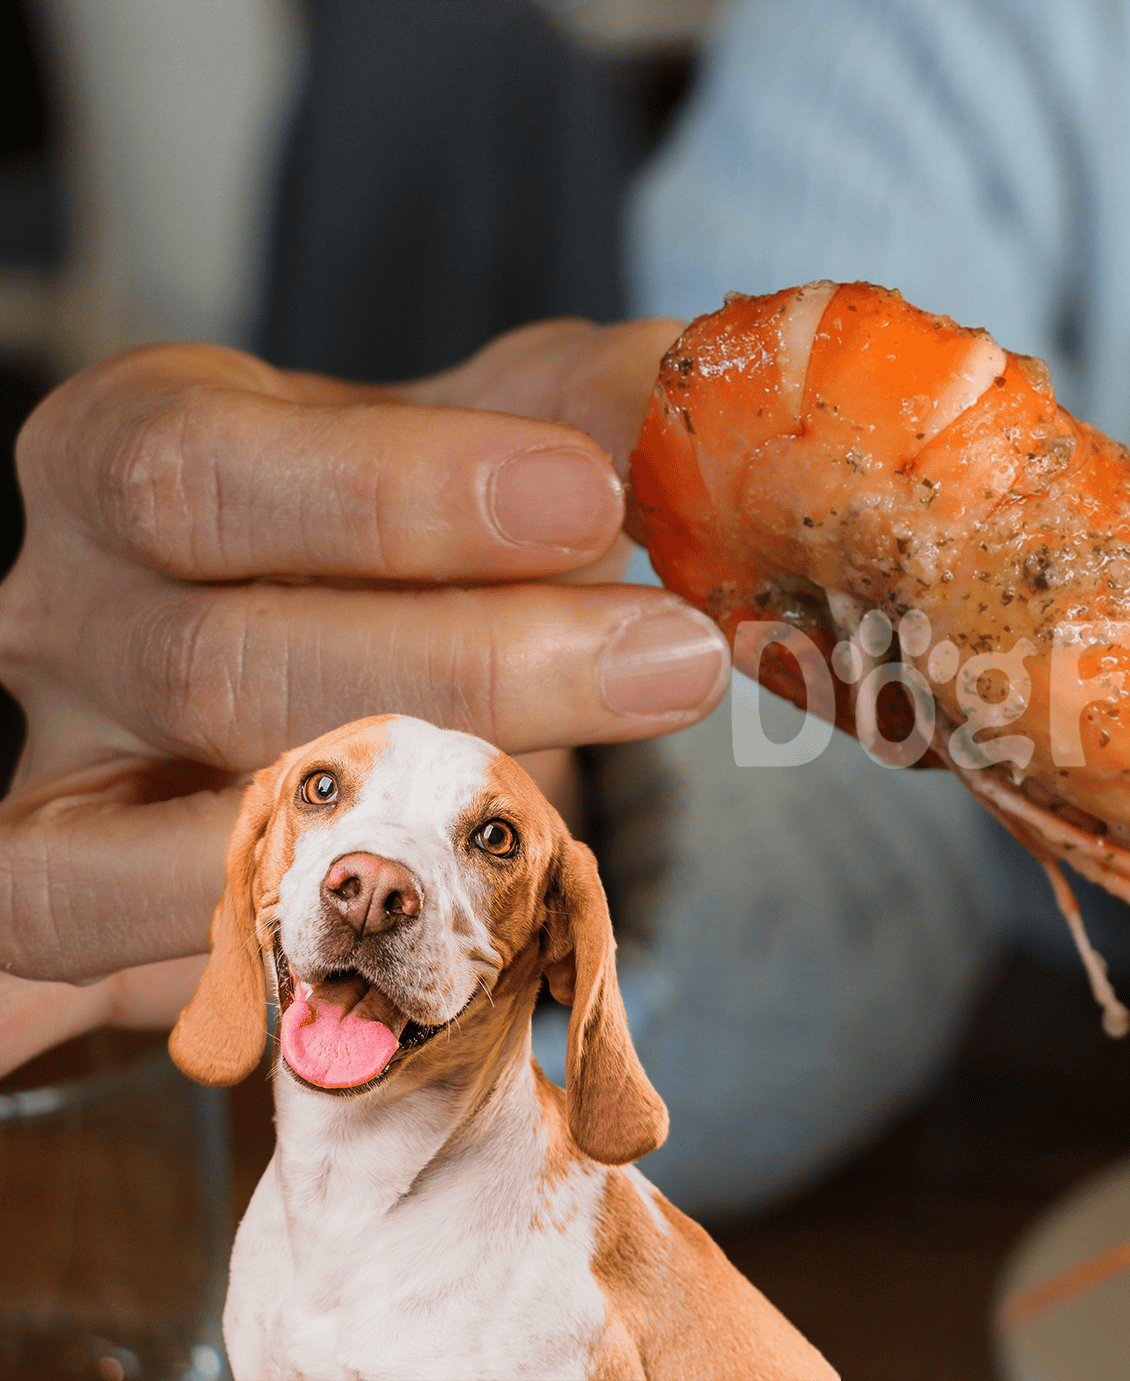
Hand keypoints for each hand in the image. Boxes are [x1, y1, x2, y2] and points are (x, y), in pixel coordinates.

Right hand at [0, 320, 726, 1003]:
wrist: (312, 662)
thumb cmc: (399, 536)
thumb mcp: (490, 431)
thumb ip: (584, 407)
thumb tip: (687, 406)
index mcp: (127, 452)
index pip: (205, 467)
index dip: (392, 495)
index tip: (588, 497)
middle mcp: (65, 613)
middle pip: (217, 658)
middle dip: (462, 670)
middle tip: (665, 654)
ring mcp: (56, 779)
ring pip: (189, 832)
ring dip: (410, 834)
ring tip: (609, 796)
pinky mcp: (69, 916)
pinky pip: (106, 971)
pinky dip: (224, 979)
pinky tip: (356, 982)